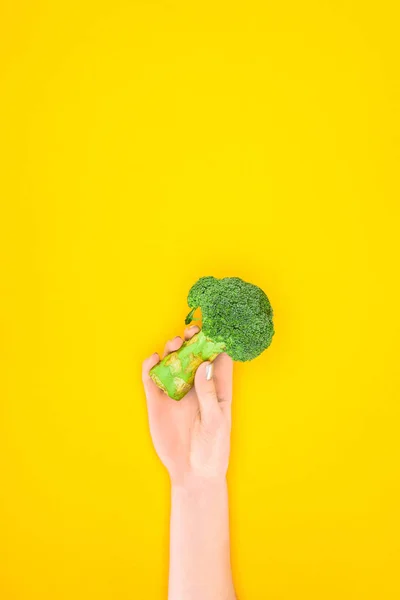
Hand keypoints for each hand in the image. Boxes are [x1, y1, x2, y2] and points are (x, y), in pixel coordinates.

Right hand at [142, 326, 232, 485]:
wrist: (192, 473)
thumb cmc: (213, 448)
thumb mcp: (215, 421)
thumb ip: (208, 394)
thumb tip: (204, 365)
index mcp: (216, 388)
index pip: (218, 359)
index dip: (216, 343)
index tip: (213, 329)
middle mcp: (195, 386)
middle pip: (192, 355)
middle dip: (192, 340)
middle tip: (190, 332)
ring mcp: (175, 392)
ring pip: (172, 363)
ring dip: (172, 349)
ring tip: (174, 343)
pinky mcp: (157, 401)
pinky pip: (152, 379)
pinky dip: (150, 367)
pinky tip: (153, 360)